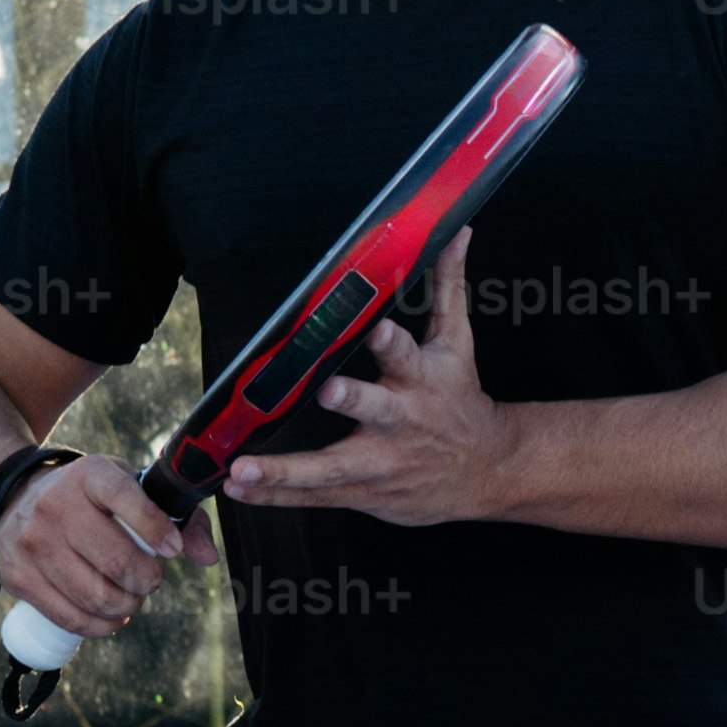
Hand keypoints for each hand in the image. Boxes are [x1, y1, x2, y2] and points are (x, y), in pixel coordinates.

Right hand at [0, 451, 211, 633]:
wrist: (15, 500)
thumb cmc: (89, 499)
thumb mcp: (128, 488)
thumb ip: (177, 516)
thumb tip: (208, 557)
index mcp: (89, 475)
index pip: (127, 499)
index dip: (157, 529)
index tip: (172, 550)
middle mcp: (56, 505)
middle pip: (117, 561)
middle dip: (147, 580)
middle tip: (150, 580)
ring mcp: (33, 542)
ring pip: (96, 595)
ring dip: (127, 605)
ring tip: (130, 596)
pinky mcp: (18, 576)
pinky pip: (70, 618)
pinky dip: (101, 626)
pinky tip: (112, 616)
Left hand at [230, 227, 524, 525]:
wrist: (486, 471)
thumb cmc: (460, 401)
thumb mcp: (458, 343)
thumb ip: (447, 286)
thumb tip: (457, 232)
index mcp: (420, 379)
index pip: (405, 353)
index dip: (391, 342)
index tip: (378, 330)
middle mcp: (400, 420)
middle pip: (373, 409)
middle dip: (351, 399)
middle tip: (326, 391)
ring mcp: (380, 461)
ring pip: (330, 467)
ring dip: (285, 470)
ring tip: (244, 471)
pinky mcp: (363, 490)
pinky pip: (314, 495)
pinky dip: (276, 494)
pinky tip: (239, 490)